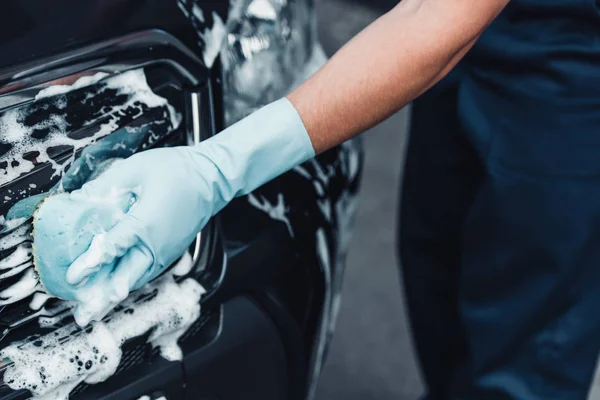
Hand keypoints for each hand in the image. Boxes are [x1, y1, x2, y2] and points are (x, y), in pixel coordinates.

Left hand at [33, 98, 314, 323]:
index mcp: (150, 217)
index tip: (77, 271)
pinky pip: (152, 266)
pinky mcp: (177, 248)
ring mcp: (172, 246)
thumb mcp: (136, 168)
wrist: (218, 173)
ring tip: (99, 298)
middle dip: (106, 290)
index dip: (91, 258)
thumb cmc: (181, 166)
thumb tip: (87, 206)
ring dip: (120, 285)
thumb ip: (109, 190)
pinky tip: (122, 278)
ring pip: (141, 274)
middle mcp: (161, 239)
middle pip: (128, 272)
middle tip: (86, 306)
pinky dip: (135, 275)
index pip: (113, 243)